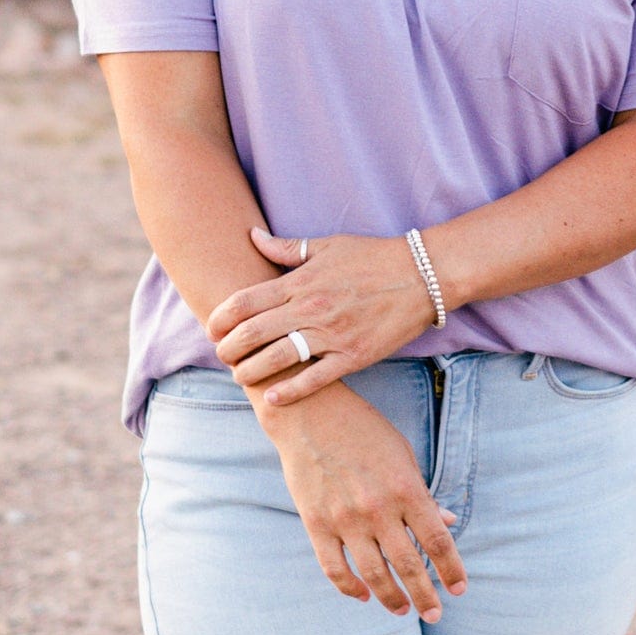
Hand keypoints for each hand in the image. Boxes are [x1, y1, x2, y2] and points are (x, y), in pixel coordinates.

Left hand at [209, 228, 435, 404]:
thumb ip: (287, 248)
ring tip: (240, 375)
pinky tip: (272, 398)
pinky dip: (289, 391)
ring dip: (250, 371)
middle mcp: (311, 309)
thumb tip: (253, 236)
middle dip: (228, 348)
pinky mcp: (353, 356)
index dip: (221, 317)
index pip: (246, 301)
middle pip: (252, 333)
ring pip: (277, 359)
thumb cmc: (373, 258)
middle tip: (221, 355)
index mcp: (301, 282)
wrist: (422, 276)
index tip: (213, 328)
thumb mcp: (328, 245)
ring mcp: (332, 335)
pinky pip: (314, 379)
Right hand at [255, 380, 467, 617]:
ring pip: (374, 574)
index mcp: (406, 489)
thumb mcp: (402, 455)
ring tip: (402, 611)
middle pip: (409, 565)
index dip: (451, 570)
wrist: (308, 413)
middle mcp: (378, 508)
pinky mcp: (316, 523)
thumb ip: (423, 494)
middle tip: (434, 614)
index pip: (437, 542)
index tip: (458, 590)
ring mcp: (345, 518)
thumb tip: (448, 523)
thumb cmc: (363, 430)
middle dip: (425, 596)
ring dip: (392, 599)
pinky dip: (350, 588)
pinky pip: (334, 568)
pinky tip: (364, 595)